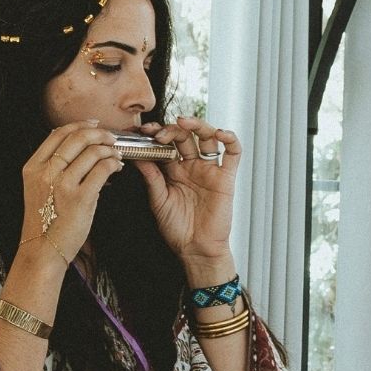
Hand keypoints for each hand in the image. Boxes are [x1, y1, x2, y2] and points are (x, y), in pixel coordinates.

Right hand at [17, 121, 122, 269]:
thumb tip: (78, 146)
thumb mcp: (38, 188)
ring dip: (109, 150)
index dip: (79, 125)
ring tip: (116, 155)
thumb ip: (52, 168)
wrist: (43, 249)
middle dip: (99, 134)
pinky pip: (102, 169)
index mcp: (33, 167)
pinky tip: (116, 167)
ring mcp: (63, 184)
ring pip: (92, 152)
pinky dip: (113, 164)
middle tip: (110, 138)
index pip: (58, 134)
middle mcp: (46, 172)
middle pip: (77, 138)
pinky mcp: (80, 198)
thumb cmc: (45, 221)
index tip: (94, 125)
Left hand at [131, 116, 240, 268]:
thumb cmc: (177, 229)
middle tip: (160, 133)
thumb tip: (137, 155)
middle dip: (172, 130)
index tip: (143, 131)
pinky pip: (233, 154)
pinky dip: (230, 139)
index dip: (156, 134)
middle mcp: (191, 166)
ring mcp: (209, 170)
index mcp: (173, 171)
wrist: (196, 249)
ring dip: (198, 125)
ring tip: (185, 122)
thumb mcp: (158, 200)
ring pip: (207, 138)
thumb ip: (151, 177)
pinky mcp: (226, 177)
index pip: (166, 144)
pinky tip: (220, 133)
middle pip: (185, 136)